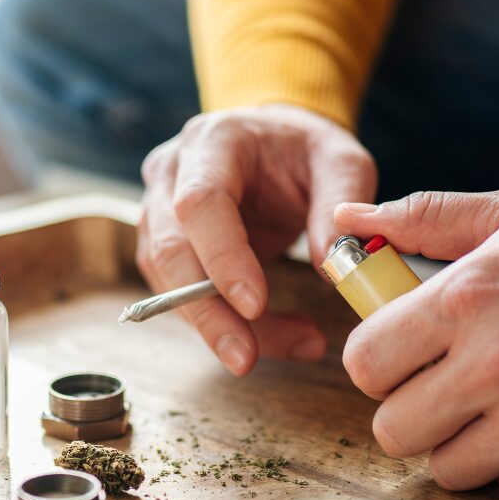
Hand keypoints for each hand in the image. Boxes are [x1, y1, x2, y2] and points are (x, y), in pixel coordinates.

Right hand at [138, 104, 375, 374]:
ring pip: (169, 282)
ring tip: (296, 342)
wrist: (274, 141)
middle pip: (168, 250)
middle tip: (247, 358)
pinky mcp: (161, 244)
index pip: (200, 204)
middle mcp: (171, 173)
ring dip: (221, 326)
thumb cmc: (305, 149)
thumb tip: (329, 268)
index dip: (222, 257)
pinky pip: (180, 295)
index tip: (255, 305)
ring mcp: (157, 209)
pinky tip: (273, 335)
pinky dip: (224, 323)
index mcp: (213, 142)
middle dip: (207, 313)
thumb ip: (340, 203)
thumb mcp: (341, 161)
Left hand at [335, 190, 498, 492]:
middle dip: (409, 409)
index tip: (403, 354)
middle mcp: (497, 364)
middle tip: (443, 385)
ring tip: (493, 405)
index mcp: (467, 299)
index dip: (376, 362)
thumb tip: (345, 217)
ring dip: (458, 443)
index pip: (363, 364)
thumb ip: (422, 218)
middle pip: (392, 430)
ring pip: (444, 469)